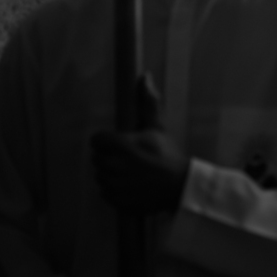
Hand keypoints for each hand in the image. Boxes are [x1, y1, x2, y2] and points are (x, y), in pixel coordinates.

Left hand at [92, 74, 189, 214]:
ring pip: (101, 176)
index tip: (120, 145)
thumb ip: (148, 103)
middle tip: (131, 159)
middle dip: (110, 158)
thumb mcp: (158, 128)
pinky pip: (106, 192)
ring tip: (132, 174)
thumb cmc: (168, 156)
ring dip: (112, 174)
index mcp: (119, 144)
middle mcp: (112, 164)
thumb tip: (145, 77)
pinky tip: (131, 187)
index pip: (96, 140)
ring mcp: (113, 183)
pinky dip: (115, 191)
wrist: (179, 187)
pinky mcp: (115, 199)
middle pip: (98, 158)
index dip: (107, 141)